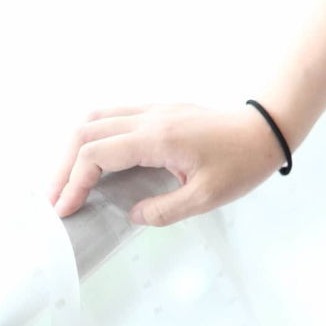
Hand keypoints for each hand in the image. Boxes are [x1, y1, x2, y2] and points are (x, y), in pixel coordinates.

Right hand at [46, 102, 287, 226]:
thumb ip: (164, 210)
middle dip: (63, 167)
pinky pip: (115, 115)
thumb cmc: (243, 162)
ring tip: (68, 180)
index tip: (65, 210)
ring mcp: (155, 110)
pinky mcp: (162, 110)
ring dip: (75, 148)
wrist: (268, 129)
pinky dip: (95, 135)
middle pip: (86, 133)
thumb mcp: (207, 197)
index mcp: (158, 139)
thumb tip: (131, 215)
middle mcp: (150, 118)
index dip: (73, 183)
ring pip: (97, 118)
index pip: (96, 155)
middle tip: (57, 199)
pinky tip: (96, 159)